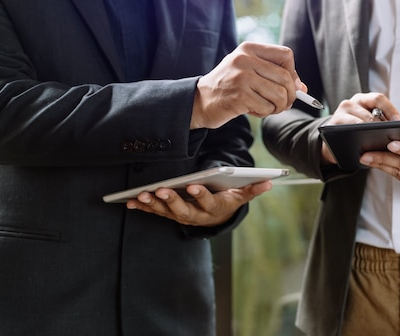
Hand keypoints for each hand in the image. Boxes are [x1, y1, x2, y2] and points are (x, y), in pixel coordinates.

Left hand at [125, 181, 272, 225]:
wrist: (217, 219)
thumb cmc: (228, 201)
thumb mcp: (241, 196)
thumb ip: (253, 189)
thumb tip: (269, 181)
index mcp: (214, 208)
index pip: (207, 202)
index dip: (200, 194)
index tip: (192, 185)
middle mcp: (196, 216)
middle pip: (183, 210)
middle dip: (172, 200)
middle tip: (161, 190)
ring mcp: (182, 216)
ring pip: (166, 212)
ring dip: (153, 204)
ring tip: (142, 194)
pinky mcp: (170, 215)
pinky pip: (156, 212)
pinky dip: (143, 207)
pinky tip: (130, 201)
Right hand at [191, 41, 304, 128]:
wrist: (200, 101)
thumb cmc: (229, 86)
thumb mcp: (249, 72)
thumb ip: (274, 75)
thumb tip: (302, 88)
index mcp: (249, 49)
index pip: (286, 55)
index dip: (293, 73)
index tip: (290, 85)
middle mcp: (245, 59)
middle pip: (286, 78)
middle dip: (290, 95)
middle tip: (283, 103)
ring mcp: (241, 77)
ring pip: (280, 95)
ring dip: (278, 107)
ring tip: (267, 107)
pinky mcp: (239, 96)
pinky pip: (267, 108)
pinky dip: (265, 113)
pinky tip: (253, 110)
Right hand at [320, 92, 399, 163]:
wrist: (333, 141)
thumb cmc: (356, 130)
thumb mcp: (367, 120)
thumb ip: (380, 119)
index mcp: (362, 99)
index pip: (379, 98)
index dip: (391, 110)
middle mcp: (349, 103)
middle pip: (369, 114)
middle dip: (382, 127)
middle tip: (392, 137)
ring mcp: (339, 114)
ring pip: (359, 124)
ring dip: (371, 134)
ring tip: (381, 143)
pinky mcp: (332, 127)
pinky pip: (348, 133)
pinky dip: (359, 140)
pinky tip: (367, 148)